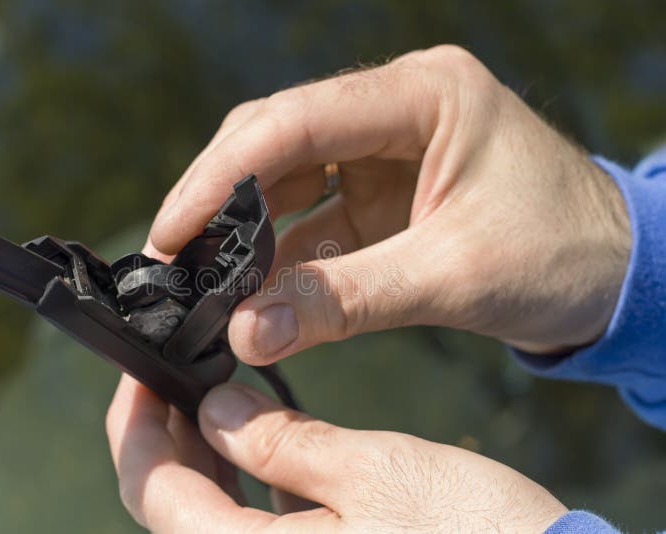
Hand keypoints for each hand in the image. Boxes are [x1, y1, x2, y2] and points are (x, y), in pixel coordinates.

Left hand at [107, 378, 566, 532]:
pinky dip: (249, 479)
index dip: (137, 423)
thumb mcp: (373, 471)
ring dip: (204, 454)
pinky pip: (255, 526)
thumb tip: (216, 410)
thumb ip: (281, 443)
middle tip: (176, 371)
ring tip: (212, 391)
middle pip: (173, 504)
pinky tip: (265, 436)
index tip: (144, 370)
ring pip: (210, 515)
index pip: (154, 490)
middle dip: (165, 434)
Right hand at [145, 45, 630, 357]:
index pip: (295, 121)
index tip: (172, 232)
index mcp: (424, 96)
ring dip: (243, 230)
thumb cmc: (561, 256)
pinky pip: (313, 218)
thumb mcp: (452, 276)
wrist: (617, 275)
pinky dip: (279, 255)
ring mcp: (386, 152)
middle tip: (171, 257)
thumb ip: (345, 301)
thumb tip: (245, 331)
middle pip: (277, 140)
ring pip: (287, 179)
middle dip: (220, 199)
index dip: (221, 177)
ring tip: (198, 278)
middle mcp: (396, 110)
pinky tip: (249, 290)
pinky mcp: (383, 195)